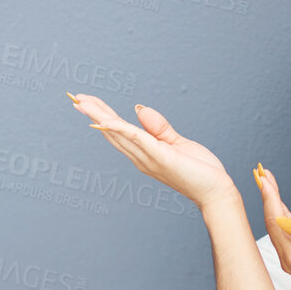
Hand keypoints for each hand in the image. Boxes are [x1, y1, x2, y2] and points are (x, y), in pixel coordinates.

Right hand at [69, 94, 237, 210]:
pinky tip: (107, 120)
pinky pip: (136, 139)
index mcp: (144, 153)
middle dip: (93, 113)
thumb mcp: (176, 142)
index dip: (101, 115)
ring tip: (83, 102)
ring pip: (118, 133)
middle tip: (75, 97)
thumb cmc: (199, 170)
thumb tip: (138, 107)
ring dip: (99, 116)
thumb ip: (157, 127)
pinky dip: (120, 129)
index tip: (86, 101)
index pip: (118, 130)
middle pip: (112, 131)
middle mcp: (140, 157)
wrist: (216, 192)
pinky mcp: (160, 156)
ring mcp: (148, 158)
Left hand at [253, 164, 290, 289]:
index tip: (264, 176)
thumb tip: (284, 221)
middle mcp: (288, 259)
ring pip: (277, 227)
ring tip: (268, 182)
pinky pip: (285, 233)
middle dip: (267, 196)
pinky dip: (281, 215)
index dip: (270, 197)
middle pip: (272, 222)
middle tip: (262, 172)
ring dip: (273, 204)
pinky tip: (280, 205)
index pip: (276, 221)